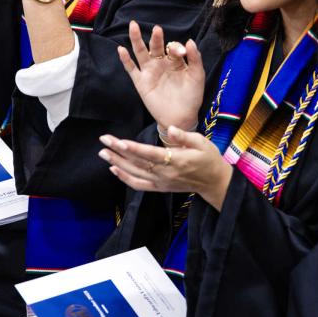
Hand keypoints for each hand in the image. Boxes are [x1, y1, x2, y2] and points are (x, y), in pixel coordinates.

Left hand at [99, 127, 233, 210]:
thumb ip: (184, 136)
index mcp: (176, 160)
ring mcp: (161, 182)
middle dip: (118, 152)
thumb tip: (171, 128)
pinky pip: (139, 185)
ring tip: (103, 153)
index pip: (149, 154)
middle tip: (104, 140)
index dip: (133, 149)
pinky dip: (125, 178)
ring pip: (134, 173)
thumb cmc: (208, 158)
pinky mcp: (159, 188)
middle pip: (137, 162)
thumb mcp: (202, 142)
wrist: (214, 182)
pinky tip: (114, 169)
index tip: (118, 142)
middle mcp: (165, 173)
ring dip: (117, 163)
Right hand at [118, 21, 204, 131]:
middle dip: (156, 38)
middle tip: (157, 29)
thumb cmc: (191, 96)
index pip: (172, 47)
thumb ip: (195, 58)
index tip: (182, 52)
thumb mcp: (197, 76)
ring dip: (136, 39)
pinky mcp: (141, 82)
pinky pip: (131, 69)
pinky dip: (125, 60)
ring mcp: (150, 71)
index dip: (176, 47)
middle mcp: (161, 63)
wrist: (181, 117)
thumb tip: (189, 40)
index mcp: (175, 60)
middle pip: (155, 46)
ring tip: (133, 26)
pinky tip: (121, 49)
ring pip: (140, 52)